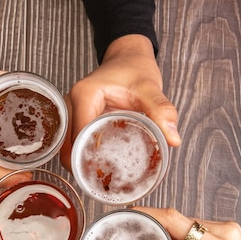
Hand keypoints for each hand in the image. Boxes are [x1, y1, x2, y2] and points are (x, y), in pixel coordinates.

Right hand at [60, 34, 180, 170]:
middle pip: (67, 146)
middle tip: (101, 183)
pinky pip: (75, 141)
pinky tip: (98, 166)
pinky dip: (83, 155)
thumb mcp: (150, 88)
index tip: (101, 175)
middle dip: (81, 166)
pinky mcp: (78, 118)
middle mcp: (72, 104)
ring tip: (99, 178)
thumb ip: (162, 111)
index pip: (78, 136)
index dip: (86, 159)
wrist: (129, 57)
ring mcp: (72, 112)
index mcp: (84, 96)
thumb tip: (172, 139)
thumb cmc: (135, 69)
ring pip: (68, 146)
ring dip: (80, 163)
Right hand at [115, 207, 240, 239]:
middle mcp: (223, 233)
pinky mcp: (231, 232)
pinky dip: (182, 229)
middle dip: (154, 221)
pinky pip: (199, 223)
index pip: (174, 220)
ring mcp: (229, 230)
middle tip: (130, 228)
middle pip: (179, 218)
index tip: (129, 214)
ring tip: (145, 233)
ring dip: (168, 225)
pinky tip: (169, 237)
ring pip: (188, 219)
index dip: (149, 214)